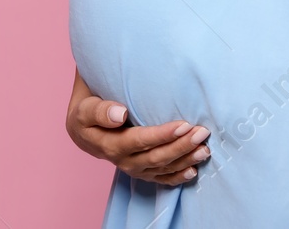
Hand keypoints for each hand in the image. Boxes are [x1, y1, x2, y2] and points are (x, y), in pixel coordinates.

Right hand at [66, 80, 211, 185]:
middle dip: (181, 146)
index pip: (141, 141)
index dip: (163, 135)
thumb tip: (120, 114)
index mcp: (110, 144)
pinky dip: (177, 176)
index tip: (184, 125)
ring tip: (205, 150)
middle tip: (202, 132)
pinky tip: (193, 171)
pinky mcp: (142, 171)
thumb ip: (100, 111)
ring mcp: (134, 168)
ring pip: (162, 168)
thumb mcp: (86, 109)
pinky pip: (161, 178)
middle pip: (157, 157)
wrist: (83, 130)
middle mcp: (124, 161)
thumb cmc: (87, 112)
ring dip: (185, 160)